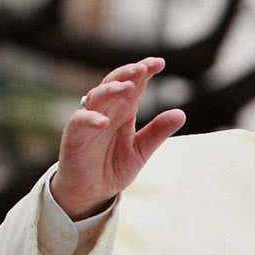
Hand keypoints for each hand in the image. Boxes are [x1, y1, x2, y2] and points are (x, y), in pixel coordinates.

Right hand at [51, 57, 185, 219]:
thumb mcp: (141, 151)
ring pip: (96, 97)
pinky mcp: (74, 137)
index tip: (159, 62)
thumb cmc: (113, 167)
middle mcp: (106, 111)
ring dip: (110, 90)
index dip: (144, 71)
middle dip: (128, 74)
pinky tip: (104, 121)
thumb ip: (158, 132)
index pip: (134, 84)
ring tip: (127, 87)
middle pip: (114, 83)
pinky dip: (90, 119)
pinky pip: (79, 122)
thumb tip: (181, 113)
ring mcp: (88, 121)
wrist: (90, 193)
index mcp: (124, 111)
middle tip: (143, 68)